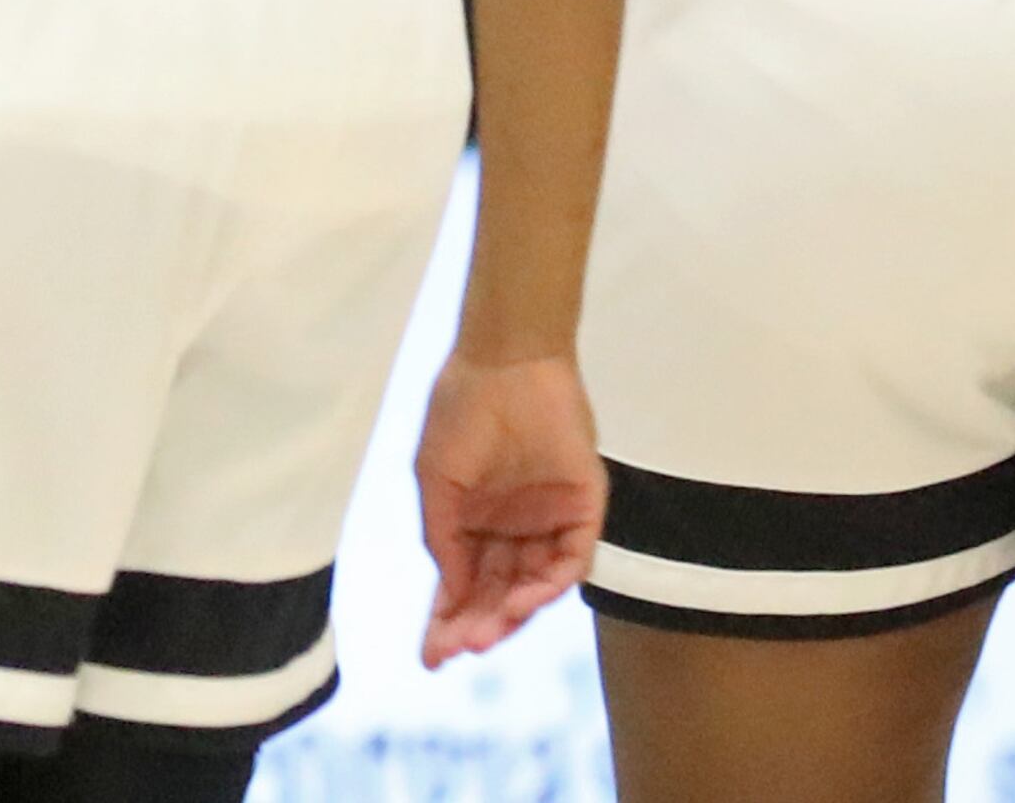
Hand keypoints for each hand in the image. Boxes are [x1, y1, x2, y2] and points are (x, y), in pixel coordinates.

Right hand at [416, 350, 608, 664]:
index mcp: (473, 522)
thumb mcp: (435, 479)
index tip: (431, 657)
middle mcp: (512, 528)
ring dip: (513, 613)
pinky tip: (526, 600)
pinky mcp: (583, 507)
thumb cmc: (461, 410)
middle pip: (498, 594)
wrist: (507, 358)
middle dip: (480, 625)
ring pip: (534, 585)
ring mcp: (548, 520)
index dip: (447, 622)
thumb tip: (451, 592)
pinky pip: (572, 558)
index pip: (463, 586)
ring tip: (491, 631)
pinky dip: (551, 584)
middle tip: (464, 648)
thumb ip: (443, 538)